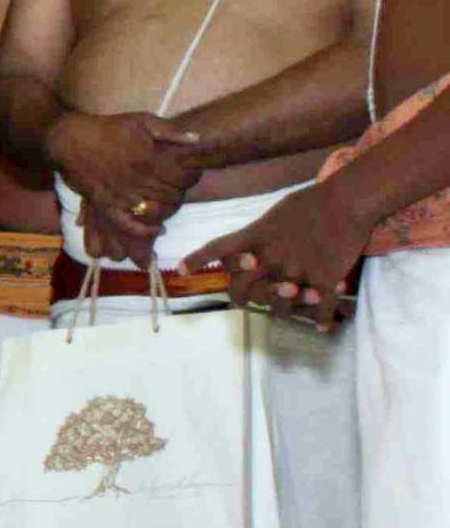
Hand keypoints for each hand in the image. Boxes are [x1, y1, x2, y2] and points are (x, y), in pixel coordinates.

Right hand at [53, 111, 204, 257]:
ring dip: (167, 209)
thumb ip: (170, 130)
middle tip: (178, 187)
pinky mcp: (106, 204)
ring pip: (155, 211)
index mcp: (150, 160)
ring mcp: (121, 195)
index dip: (192, 176)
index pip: (183, 177)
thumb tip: (197, 139)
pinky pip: (127, 224)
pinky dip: (143, 231)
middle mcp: (138, 180)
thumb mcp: (142, 120)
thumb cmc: (107, 128)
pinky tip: (156, 229)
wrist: (71, 139)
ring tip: (169, 202)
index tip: (191, 174)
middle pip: (172, 196)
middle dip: (180, 192)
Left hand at [189, 183, 366, 329]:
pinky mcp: (324, 282)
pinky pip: (319, 311)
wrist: (347, 200)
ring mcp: (296, 274)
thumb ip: (256, 236)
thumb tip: (246, 249)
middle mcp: (269, 260)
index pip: (218, 251)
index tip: (181, 269)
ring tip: (284, 308)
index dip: (197, 260)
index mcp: (255, 240)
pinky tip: (322, 326)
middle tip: (244, 299)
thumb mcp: (273, 216)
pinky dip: (321, 320)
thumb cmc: (309, 203)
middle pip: (242, 291)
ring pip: (278, 308)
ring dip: (280, 310)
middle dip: (241, 298)